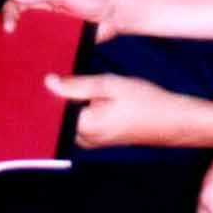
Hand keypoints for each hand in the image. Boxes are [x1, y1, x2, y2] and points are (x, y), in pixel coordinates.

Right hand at [1, 0, 121, 40]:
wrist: (114, 13)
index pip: (15, 0)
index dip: (8, 11)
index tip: (9, 26)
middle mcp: (42, 7)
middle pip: (18, 17)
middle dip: (8, 27)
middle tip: (6, 40)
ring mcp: (49, 23)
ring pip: (27, 33)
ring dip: (20, 41)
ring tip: (13, 52)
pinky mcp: (57, 37)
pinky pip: (41, 45)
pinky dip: (34, 50)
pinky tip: (30, 60)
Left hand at [41, 72, 205, 148]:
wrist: (172, 121)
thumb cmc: (146, 100)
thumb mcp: (111, 85)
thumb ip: (78, 85)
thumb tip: (48, 82)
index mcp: (84, 127)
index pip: (50, 110)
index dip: (44, 91)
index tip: (40, 73)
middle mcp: (83, 140)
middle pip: (57, 116)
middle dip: (54, 95)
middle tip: (54, 70)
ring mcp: (90, 141)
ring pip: (67, 118)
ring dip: (67, 100)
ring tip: (68, 78)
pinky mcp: (96, 138)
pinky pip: (78, 121)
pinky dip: (77, 107)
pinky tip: (82, 90)